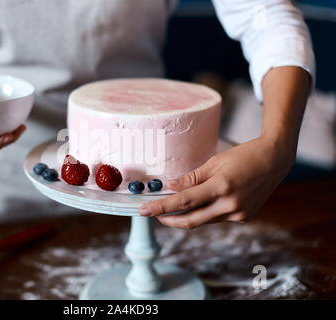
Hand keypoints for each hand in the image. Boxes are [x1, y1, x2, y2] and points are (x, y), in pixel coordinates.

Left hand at [139, 137, 294, 228]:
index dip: (161, 207)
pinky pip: (215, 218)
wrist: (274, 160)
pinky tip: (200, 203)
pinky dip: (203, 212)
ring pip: (203, 220)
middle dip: (168, 219)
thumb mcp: (215, 162)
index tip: (144, 210)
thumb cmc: (243, 156)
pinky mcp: (243, 218)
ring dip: (186, 216)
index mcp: (222, 187)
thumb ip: (192, 178)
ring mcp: (238, 214)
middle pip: (191, 220)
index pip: (184, 202)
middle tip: (153, 213)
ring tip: (172, 207)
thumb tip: (170, 187)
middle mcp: (230, 205)